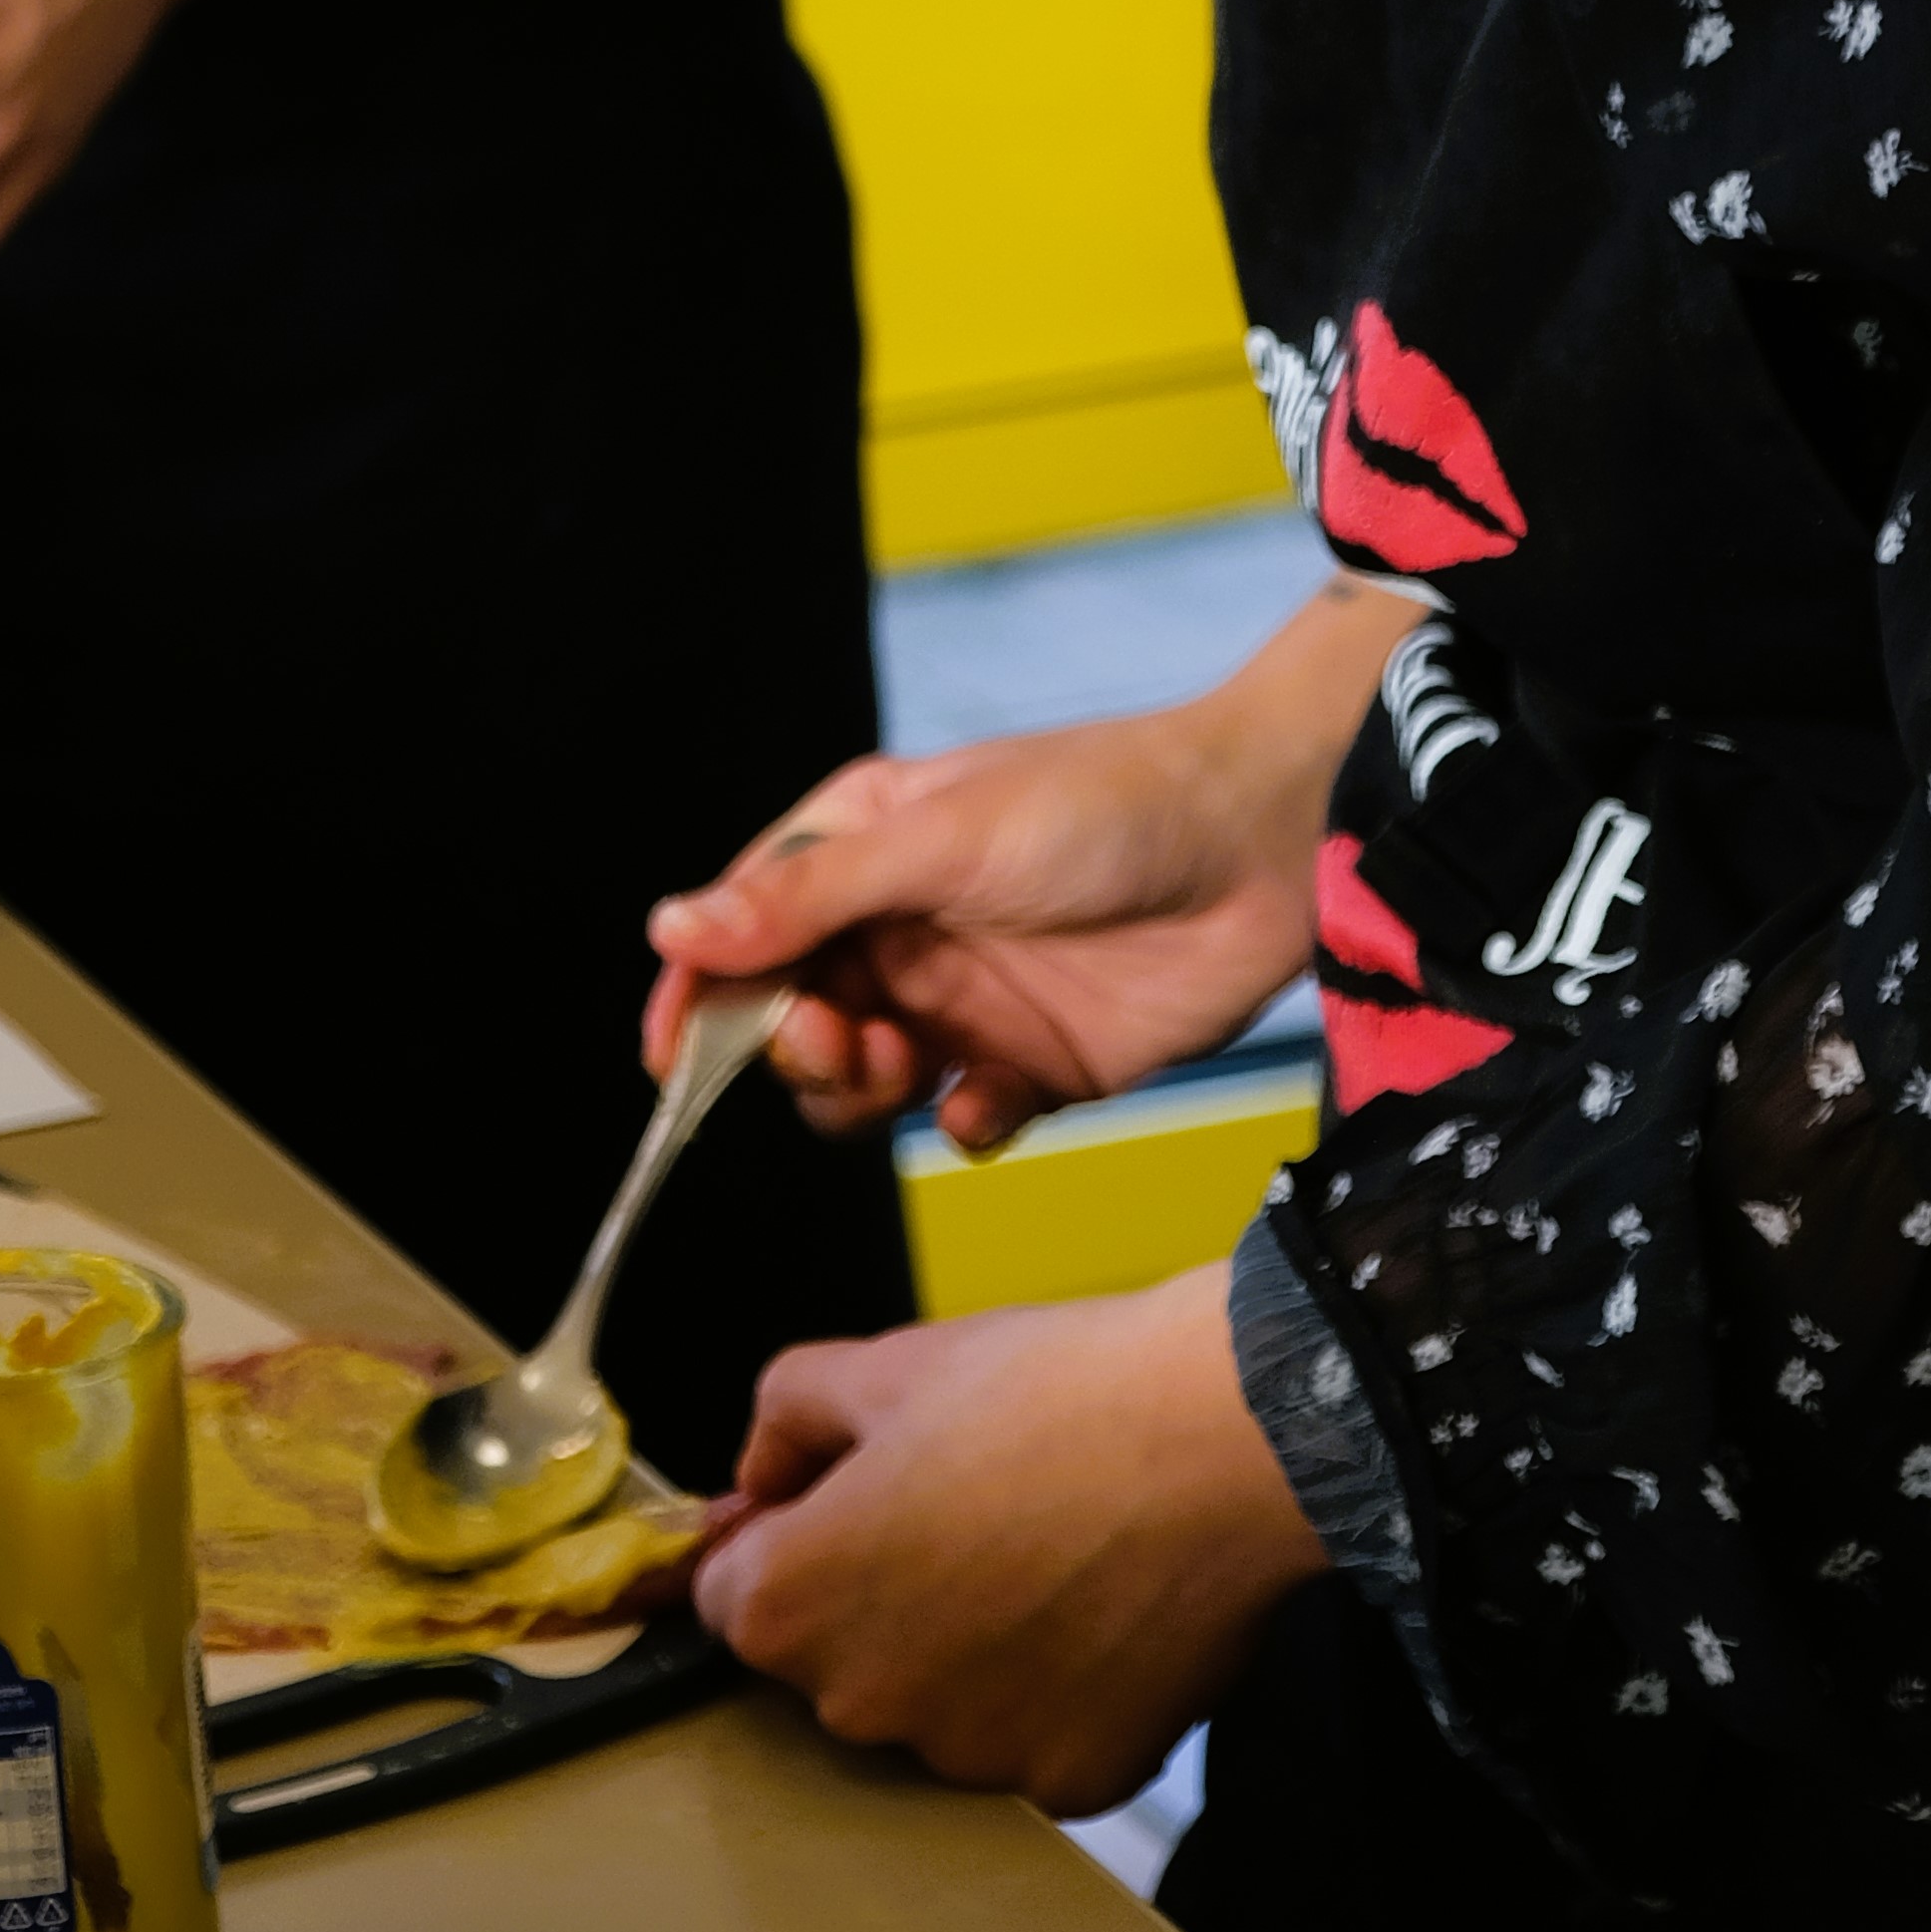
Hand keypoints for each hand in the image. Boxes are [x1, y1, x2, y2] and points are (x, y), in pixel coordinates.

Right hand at [643, 587, 1408, 1148]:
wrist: (1263, 847)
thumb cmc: (1104, 805)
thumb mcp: (943, 839)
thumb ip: (809, 900)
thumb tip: (674, 929)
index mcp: (867, 850)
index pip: (748, 927)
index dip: (698, 991)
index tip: (667, 1057)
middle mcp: (905, 928)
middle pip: (794, 1017)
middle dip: (792, 1045)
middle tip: (839, 1039)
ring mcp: (968, 1000)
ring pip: (864, 1082)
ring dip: (861, 1091)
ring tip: (906, 1065)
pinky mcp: (1036, 1065)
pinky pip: (960, 1123)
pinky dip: (959, 1126)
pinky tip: (985, 1104)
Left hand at [693, 1274, 1318, 1809]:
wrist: (1217, 1440)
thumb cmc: (1055, 1395)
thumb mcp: (884, 1363)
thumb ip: (782, 1419)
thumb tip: (763, 1475)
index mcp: (793, 1603)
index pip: (727, 1595)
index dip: (779, 1536)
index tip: (835, 1503)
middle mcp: (864, 1705)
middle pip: (832, 1659)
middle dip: (871, 1595)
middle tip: (957, 1511)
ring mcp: (969, 1757)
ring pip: (933, 1707)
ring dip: (960, 1653)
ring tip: (1037, 1555)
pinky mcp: (1067, 1782)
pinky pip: (1029, 1742)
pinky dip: (1050, 1693)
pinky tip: (1091, 1611)